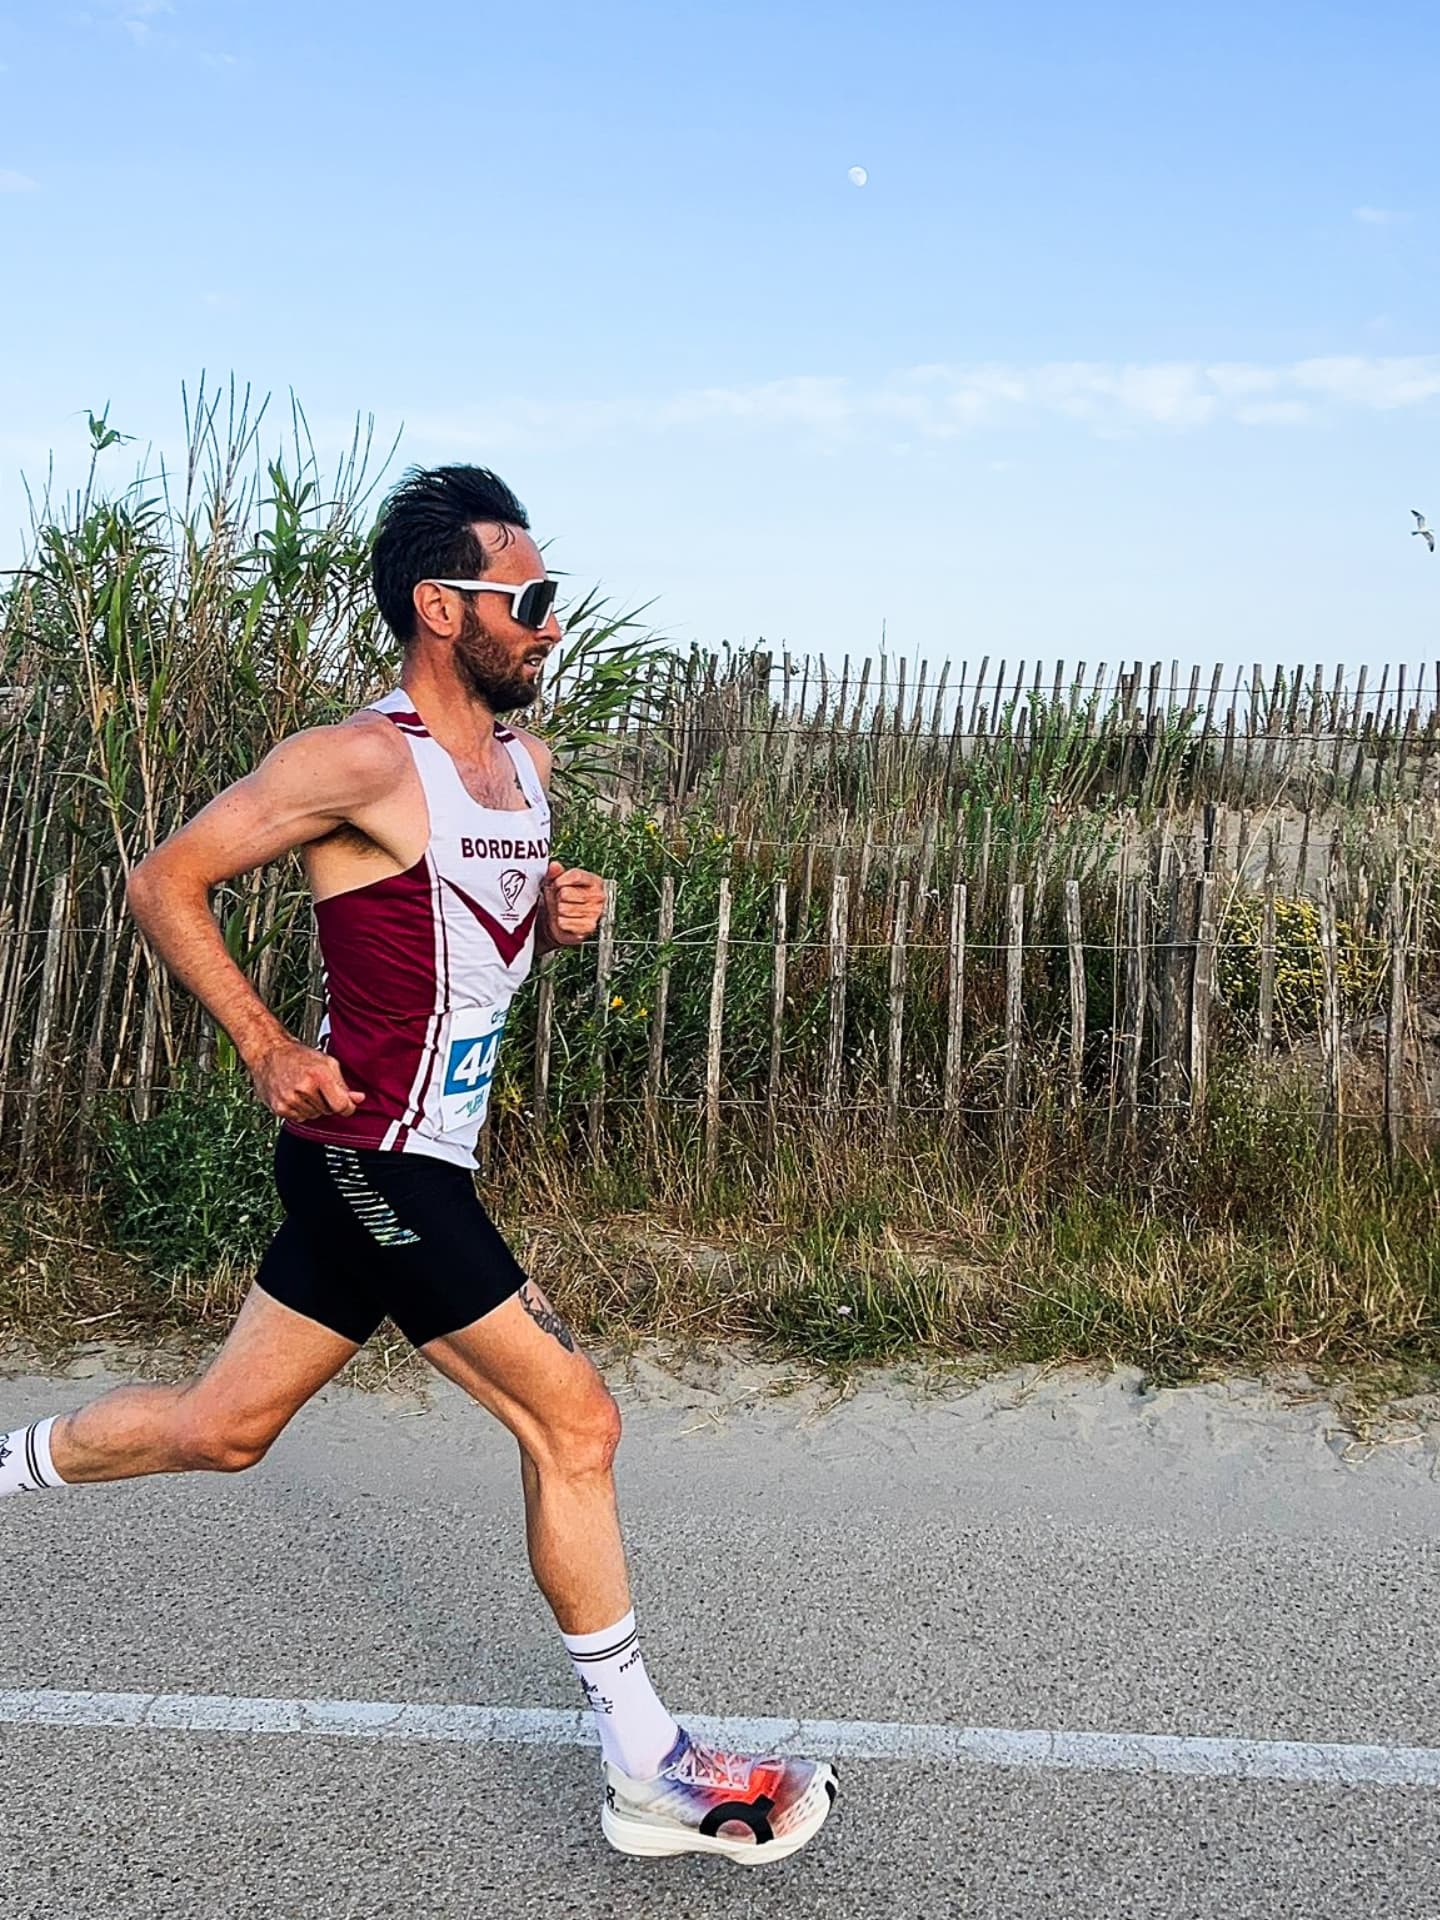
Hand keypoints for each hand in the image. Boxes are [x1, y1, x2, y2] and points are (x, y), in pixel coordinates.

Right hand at [249, 1037, 365, 1121]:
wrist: (269, 1053)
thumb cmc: (298, 1056)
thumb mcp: (327, 1063)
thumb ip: (343, 1084)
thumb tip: (359, 1099)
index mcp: (319, 1075)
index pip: (341, 1105)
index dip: (347, 1107)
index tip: (347, 1105)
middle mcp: (304, 1088)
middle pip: (328, 1111)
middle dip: (328, 1102)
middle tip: (318, 1087)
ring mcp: (290, 1099)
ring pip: (314, 1116)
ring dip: (313, 1106)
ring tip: (304, 1090)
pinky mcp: (279, 1108)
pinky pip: (299, 1118)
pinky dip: (299, 1110)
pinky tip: (295, 1096)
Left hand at [539, 861, 606, 946]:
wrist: (564, 924)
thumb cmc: (564, 901)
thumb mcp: (559, 883)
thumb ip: (556, 873)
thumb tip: (554, 865)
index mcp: (595, 882)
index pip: (575, 875)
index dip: (560, 880)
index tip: (557, 885)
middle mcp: (598, 896)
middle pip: (566, 893)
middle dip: (557, 897)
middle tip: (560, 900)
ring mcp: (595, 912)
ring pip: (563, 908)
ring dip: (558, 911)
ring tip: (563, 911)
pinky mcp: (589, 927)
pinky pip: (564, 922)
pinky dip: (561, 923)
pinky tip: (566, 921)